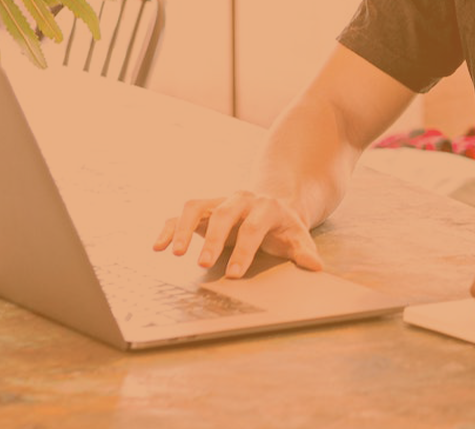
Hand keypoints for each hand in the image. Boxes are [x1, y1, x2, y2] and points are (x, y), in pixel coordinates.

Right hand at [152, 190, 323, 277]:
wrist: (274, 203)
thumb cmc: (285, 227)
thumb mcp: (298, 237)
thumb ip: (304, 252)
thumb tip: (316, 267)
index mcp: (266, 207)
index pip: (253, 228)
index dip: (243, 250)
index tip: (233, 274)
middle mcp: (240, 200)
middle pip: (224, 215)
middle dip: (213, 240)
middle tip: (202, 264)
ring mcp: (219, 201)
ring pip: (196, 208)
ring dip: (184, 229)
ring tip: (174, 254)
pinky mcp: (203, 208)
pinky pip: (181, 214)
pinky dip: (169, 228)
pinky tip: (158, 246)